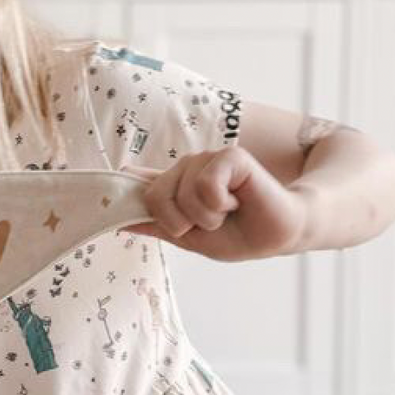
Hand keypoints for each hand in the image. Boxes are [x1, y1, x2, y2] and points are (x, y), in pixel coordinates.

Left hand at [117, 147, 310, 262]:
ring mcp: (207, 160)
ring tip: (228, 213)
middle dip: (181, 222)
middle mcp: (187, 169)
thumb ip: (158, 226)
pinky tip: (237, 201)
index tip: (114, 190)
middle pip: (155, 197)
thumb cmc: (240, 234)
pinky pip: (206, 184)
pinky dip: (220, 203)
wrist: (280, 233)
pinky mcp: (229, 156)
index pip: (142, 183)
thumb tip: (121, 223)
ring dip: (208, 217)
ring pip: (183, 194)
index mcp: (176, 188)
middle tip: (210, 223)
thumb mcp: (192, 238)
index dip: (124, 188)